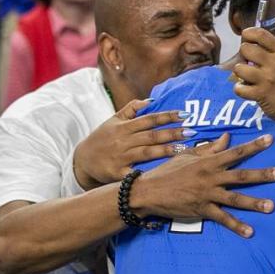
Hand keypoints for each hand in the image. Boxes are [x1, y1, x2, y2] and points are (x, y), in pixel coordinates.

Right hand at [73, 99, 189, 190]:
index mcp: (124, 127)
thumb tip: (151, 100)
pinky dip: (148, 172)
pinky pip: (135, 173)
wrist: (82, 161)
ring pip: (147, 152)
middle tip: (192, 132)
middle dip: (173, 133)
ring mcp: (121, 157)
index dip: (167, 116)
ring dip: (166, 150)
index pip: (149, 119)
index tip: (185, 114)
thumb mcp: (112, 121)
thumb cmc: (102, 139)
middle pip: (152, 136)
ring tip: (184, 149)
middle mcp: (123, 141)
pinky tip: (164, 172)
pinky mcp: (118, 173)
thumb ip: (131, 109)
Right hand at [131, 133, 274, 236]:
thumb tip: (228, 137)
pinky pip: (222, 219)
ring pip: (235, 198)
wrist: (149, 191)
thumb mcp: (189, 155)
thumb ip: (211, 148)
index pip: (235, 152)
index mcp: (209, 162)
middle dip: (262, 175)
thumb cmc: (169, 171)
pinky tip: (250, 232)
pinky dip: (236, 226)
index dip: (253, 146)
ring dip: (254, 203)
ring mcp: (207, 194)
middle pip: (241, 175)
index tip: (270, 140)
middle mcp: (211, 177)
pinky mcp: (202, 210)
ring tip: (271, 206)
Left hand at [233, 27, 274, 122]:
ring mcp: (267, 79)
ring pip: (239, 68)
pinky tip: (247, 90)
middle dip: (243, 55)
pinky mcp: (261, 94)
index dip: (249, 33)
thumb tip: (248, 44)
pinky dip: (240, 89)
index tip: (246, 38)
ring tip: (247, 77)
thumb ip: (271, 51)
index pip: (261, 34)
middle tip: (249, 63)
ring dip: (240, 73)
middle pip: (246, 49)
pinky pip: (239, 88)